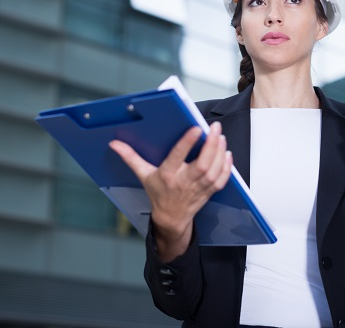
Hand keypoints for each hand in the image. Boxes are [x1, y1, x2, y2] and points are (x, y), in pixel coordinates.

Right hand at [109, 121, 232, 260]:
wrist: (171, 218)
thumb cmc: (159, 193)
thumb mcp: (143, 175)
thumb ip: (131, 157)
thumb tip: (114, 145)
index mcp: (167, 175)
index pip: (178, 157)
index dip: (187, 143)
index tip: (196, 129)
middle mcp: (184, 181)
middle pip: (201, 164)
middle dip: (210, 145)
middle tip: (215, 128)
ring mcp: (198, 188)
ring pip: (213, 170)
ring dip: (219, 153)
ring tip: (221, 137)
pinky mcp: (209, 191)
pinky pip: (221, 180)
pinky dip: (226, 167)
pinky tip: (227, 154)